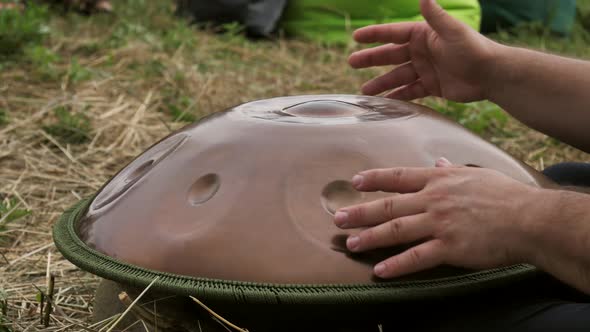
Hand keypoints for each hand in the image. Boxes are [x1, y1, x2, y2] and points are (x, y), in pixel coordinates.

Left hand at [333, 158, 544, 278]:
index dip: (375, 179)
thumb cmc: (505, 195)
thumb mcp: (475, 174)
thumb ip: (451, 169)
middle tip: (339, 218)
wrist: (528, 218)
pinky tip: (380, 270)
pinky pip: (417, 257)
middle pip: (389, 205)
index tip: (356, 181)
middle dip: (361, 212)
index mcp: (439, 180)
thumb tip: (438, 161)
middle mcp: (433, 199)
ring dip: (370, 237)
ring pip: (396, 230)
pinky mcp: (449, 247)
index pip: (399, 177)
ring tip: (351, 243)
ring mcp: (439, 223)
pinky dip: (396, 264)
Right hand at [349, 0, 498, 101]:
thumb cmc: (473, 49)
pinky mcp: (432, 87)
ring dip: (381, 84)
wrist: (492, 75)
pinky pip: (410, 92)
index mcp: (423, 35)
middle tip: (351, 63)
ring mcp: (426, 70)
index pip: (394, 33)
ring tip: (364, 92)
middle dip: (371, 60)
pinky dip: (398, 98)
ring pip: (397, 77)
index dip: (375, 35)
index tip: (356, 37)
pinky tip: (384, 104)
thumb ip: (435, 17)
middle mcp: (422, 51)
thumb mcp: (452, 31)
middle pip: (391, 56)